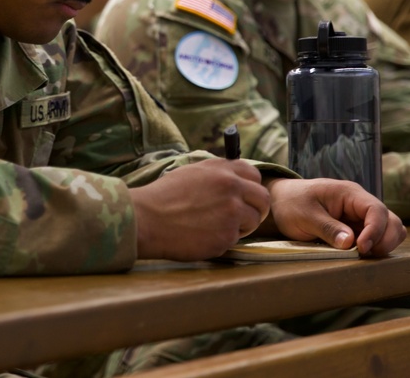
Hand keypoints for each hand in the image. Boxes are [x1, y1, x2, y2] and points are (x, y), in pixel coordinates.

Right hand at [130, 159, 269, 260]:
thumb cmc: (163, 197)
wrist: (147, 219)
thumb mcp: (192, 173)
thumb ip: (217, 174)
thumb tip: (236, 180)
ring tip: (216, 227)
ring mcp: (231, 212)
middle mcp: (231, 187)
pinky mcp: (227, 236)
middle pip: (262, 198)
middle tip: (244, 217)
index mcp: (221, 169)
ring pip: (254, 221)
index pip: (254, 175)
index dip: (251, 187)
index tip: (246, 196)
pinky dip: (223, 240)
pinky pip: (236, 239)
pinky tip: (203, 236)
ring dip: (241, 226)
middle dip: (256, 209)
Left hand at [264, 178, 405, 256]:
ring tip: (363, 255)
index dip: (375, 231)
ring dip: (384, 244)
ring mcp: (360, 216)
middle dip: (385, 240)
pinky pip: (377, 237)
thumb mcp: (305, 215)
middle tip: (364, 255)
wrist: (281, 200)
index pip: (376, 210)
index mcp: (349, 194)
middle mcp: (360, 203)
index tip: (362, 248)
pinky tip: (359, 254)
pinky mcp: (357, 228)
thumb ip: (328, 228)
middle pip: (391, 221)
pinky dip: (376, 246)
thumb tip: (350, 243)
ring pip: (390, 229)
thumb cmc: (291, 203)